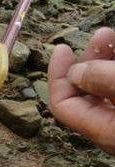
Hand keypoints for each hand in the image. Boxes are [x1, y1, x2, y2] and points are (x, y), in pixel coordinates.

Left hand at [48, 27, 114, 153]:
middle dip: (91, 60)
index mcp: (105, 131)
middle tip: (102, 35)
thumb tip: (76, 73)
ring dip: (108, 60)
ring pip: (110, 88)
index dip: (58, 76)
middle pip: (89, 93)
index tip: (62, 49)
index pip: (64, 106)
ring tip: (113, 36)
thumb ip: (104, 80)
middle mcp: (113, 128)